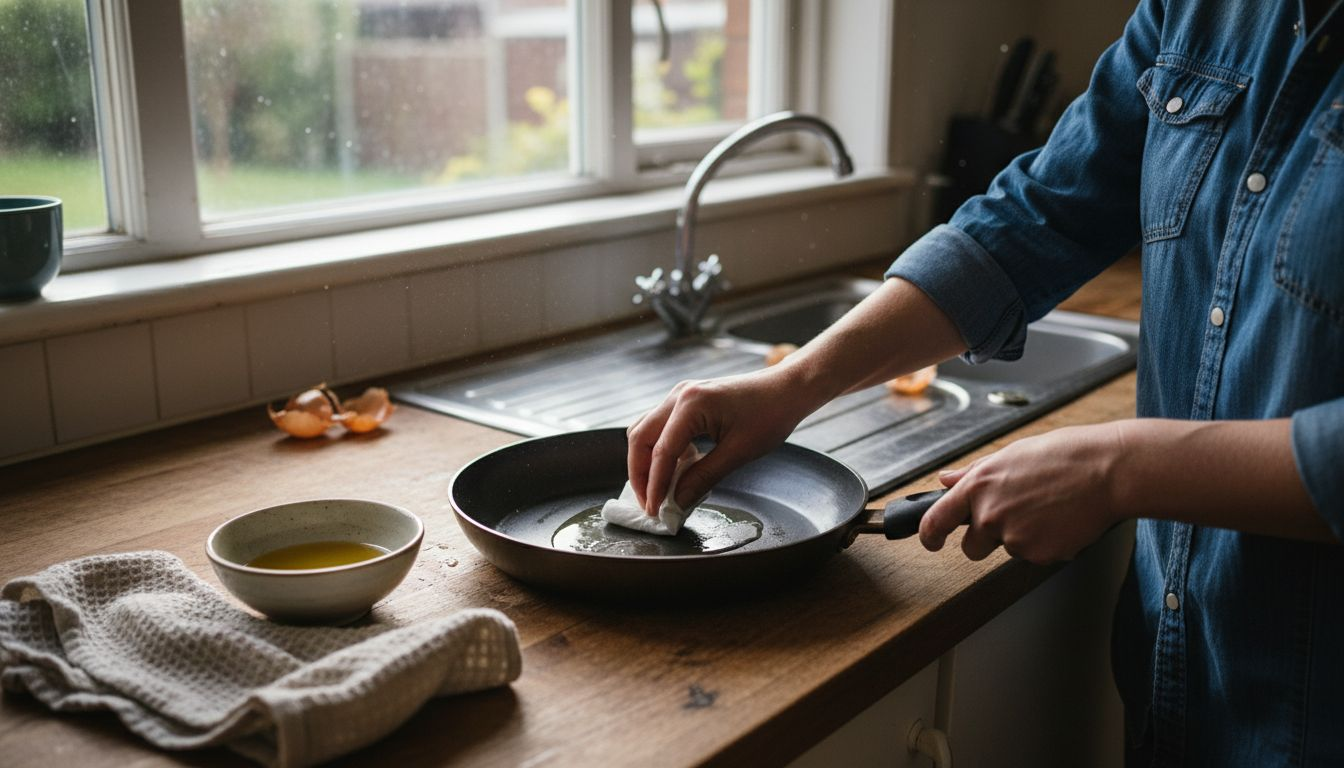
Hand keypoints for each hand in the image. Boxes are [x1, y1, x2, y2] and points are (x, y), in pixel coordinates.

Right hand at [626, 367, 817, 514]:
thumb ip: (704, 477)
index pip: (661, 451)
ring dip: (645, 461)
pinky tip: (673, 471)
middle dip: (640, 474)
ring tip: (655, 491)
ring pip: (646, 430)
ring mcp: (681, 395)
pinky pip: (662, 427)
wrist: (787, 389)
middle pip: (641, 437)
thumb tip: (678, 502)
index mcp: (691, 404)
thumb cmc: (770, 415)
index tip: (655, 510)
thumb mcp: (739, 452)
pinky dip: (660, 450)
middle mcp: (679, 395)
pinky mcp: (687, 400)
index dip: (655, 485)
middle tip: (648, 504)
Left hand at [918, 423, 1126, 563]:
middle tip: (1016, 516)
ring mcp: (1014, 538)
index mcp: (978, 486)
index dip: (929, 536)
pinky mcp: (1040, 555)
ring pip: (1008, 549)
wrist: (1108, 471)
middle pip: (971, 548)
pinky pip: (1035, 556)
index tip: (930, 542)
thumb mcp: (1010, 455)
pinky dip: (1046, 544)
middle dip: (986, 539)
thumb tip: (945, 480)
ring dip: (1022, 536)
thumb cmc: (1064, 456)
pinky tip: (1061, 520)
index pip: (935, 520)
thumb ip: (973, 473)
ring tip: (1048, 508)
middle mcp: (990, 514)